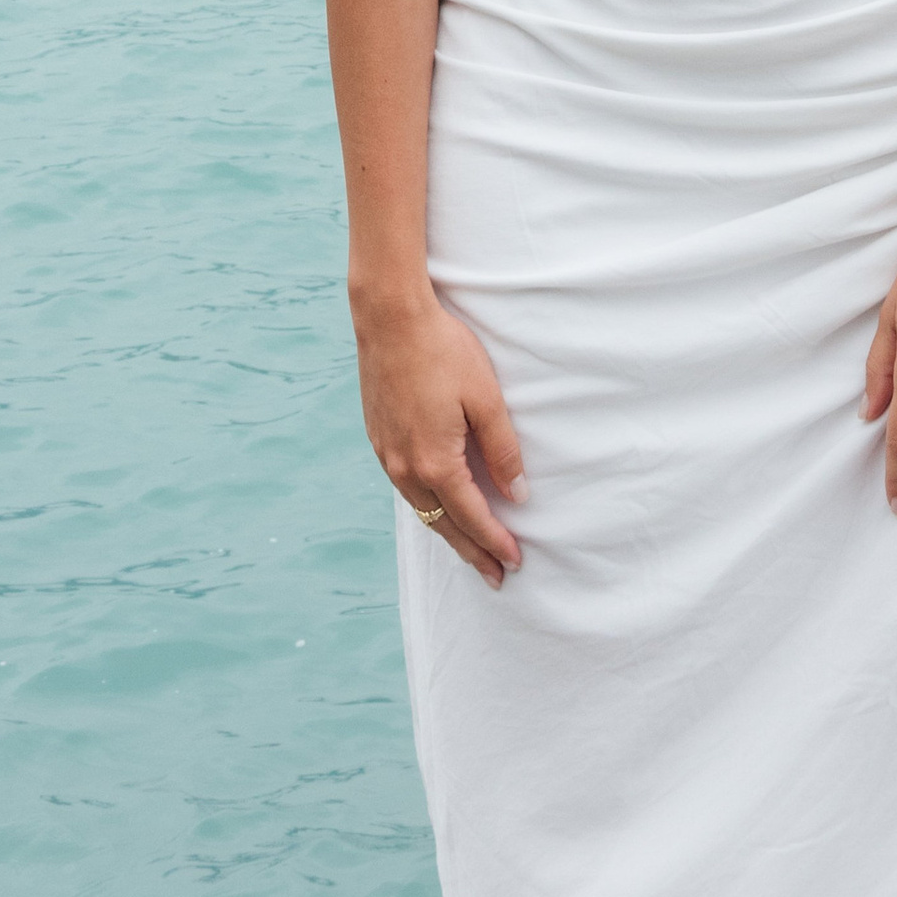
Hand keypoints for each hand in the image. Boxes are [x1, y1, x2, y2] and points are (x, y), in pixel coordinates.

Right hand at [353, 283, 526, 585]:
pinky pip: (405, 488)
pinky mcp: (378, 439)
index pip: (472, 517)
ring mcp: (386, 455)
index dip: (495, 541)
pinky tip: (437, 506)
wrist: (389, 318)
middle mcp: (405, 468)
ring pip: (421, 509)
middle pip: (443, 525)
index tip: (515, 562)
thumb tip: (518, 494)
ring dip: (448, 532)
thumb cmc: (443, 351)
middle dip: (471, 552)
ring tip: (470, 550)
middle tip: (495, 577)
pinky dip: (427, 506)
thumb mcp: (485, 397)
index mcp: (435, 462)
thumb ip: (503, 449)